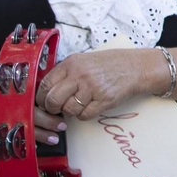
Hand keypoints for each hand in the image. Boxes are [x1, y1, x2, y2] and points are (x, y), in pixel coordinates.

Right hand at [0, 60, 65, 145]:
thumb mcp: (6, 71)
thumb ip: (24, 79)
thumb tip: (49, 83)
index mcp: (7, 89)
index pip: (32, 101)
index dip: (47, 108)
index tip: (60, 111)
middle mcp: (1, 104)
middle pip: (28, 117)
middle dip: (47, 124)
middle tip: (61, 127)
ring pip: (19, 130)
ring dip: (38, 136)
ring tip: (52, 139)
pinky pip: (5, 138)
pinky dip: (19, 142)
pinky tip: (31, 144)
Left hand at [36, 49, 163, 120]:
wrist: (135, 67)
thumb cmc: (109, 65)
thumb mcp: (83, 61)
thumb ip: (66, 73)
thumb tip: (47, 90)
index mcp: (71, 64)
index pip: (46, 84)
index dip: (41, 97)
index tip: (44, 102)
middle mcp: (80, 75)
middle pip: (54, 100)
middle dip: (52, 109)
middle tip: (56, 110)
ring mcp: (92, 88)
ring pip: (69, 110)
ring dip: (71, 112)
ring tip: (79, 105)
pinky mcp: (104, 100)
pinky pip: (84, 115)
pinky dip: (84, 115)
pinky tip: (90, 108)